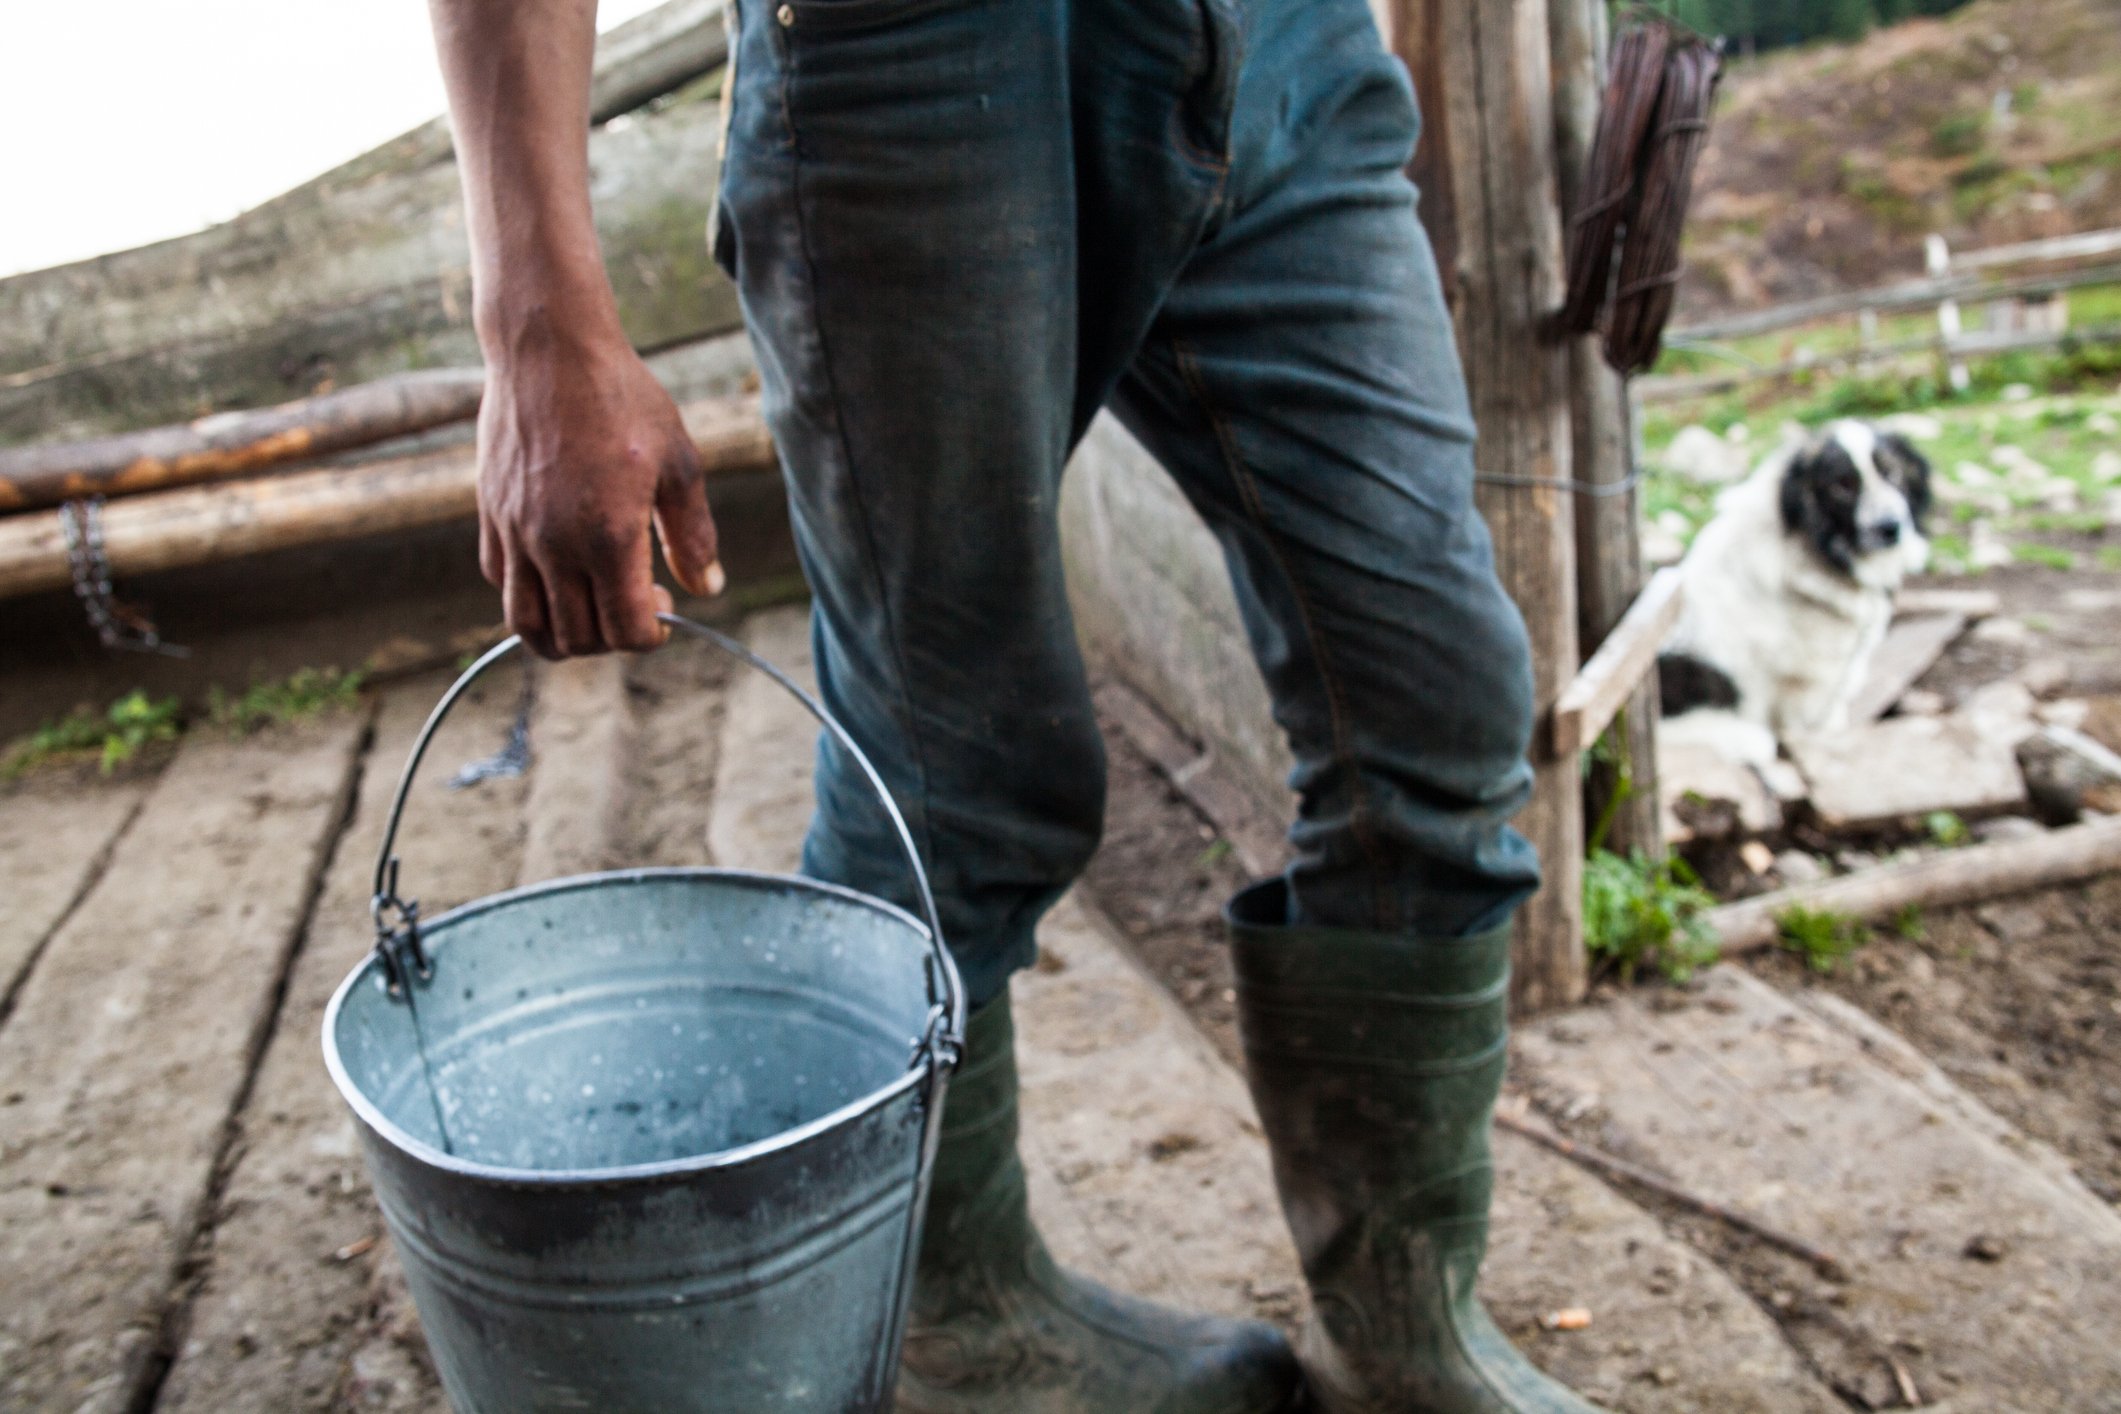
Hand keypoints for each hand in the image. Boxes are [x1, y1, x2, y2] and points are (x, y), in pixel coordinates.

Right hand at [475, 337, 721, 658]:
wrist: (550, 350)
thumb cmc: (622, 398)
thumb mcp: (679, 463)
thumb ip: (693, 534)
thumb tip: (707, 588)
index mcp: (608, 536)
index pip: (627, 632)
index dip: (653, 635)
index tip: (664, 607)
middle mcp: (554, 544)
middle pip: (579, 639)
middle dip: (613, 638)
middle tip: (634, 601)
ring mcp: (515, 532)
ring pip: (527, 626)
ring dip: (565, 634)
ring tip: (592, 606)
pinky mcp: (489, 515)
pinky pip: (501, 582)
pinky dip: (529, 595)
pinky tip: (559, 567)